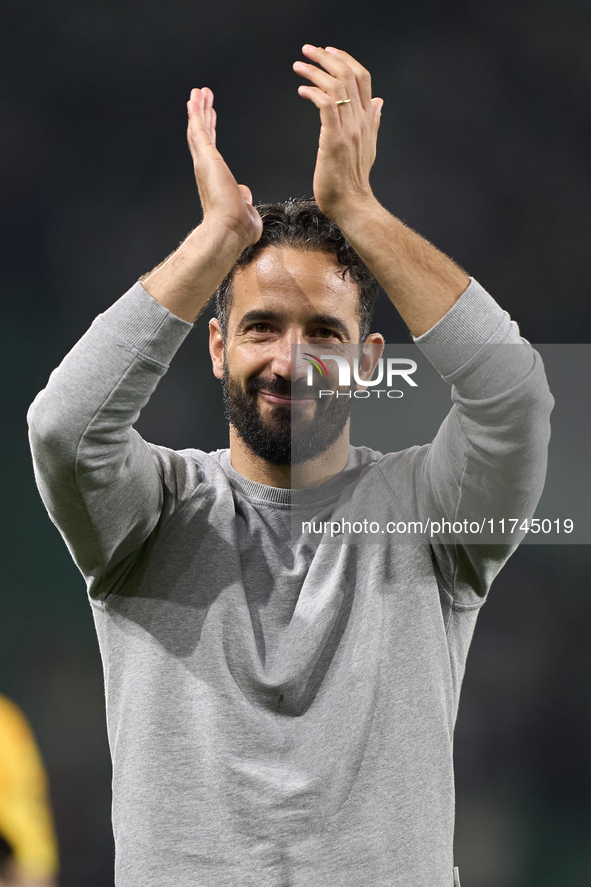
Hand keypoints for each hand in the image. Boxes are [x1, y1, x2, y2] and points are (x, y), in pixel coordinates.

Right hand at [187, 87, 262, 247]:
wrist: (230, 231)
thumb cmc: (238, 228)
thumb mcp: (246, 209)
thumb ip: (244, 199)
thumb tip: (245, 193)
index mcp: (215, 179)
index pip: (211, 148)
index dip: (211, 130)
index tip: (211, 115)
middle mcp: (206, 169)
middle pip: (202, 135)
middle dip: (203, 114)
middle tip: (201, 96)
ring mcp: (204, 163)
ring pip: (198, 130)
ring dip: (198, 109)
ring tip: (198, 91)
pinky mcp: (206, 159)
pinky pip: (198, 131)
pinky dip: (196, 114)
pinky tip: (194, 99)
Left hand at [293, 45, 382, 220]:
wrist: (352, 203)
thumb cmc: (353, 180)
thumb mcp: (368, 145)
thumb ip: (373, 121)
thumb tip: (379, 101)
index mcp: (368, 119)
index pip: (362, 77)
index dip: (346, 59)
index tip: (329, 51)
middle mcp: (361, 120)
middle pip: (348, 76)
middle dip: (326, 57)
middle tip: (308, 50)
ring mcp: (349, 130)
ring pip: (336, 87)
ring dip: (315, 72)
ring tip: (299, 66)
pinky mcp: (334, 140)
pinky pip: (326, 106)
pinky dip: (314, 92)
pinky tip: (302, 90)